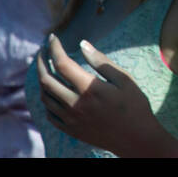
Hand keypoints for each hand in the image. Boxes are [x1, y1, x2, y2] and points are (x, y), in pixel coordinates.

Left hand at [35, 34, 177, 157]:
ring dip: (42, 80)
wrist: (136, 139)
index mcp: (88, 88)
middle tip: (43, 51)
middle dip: (41, 61)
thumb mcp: (124, 79)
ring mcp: (71, 119)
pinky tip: (52, 93)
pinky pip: (50, 114)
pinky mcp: (71, 130)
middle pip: (46, 80)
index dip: (54, 48)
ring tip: (46, 69)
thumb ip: (101, 62)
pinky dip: (47, 100)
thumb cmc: (134, 106)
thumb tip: (82, 44)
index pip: (61, 63)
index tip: (52, 38)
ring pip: (45, 97)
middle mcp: (75, 104)